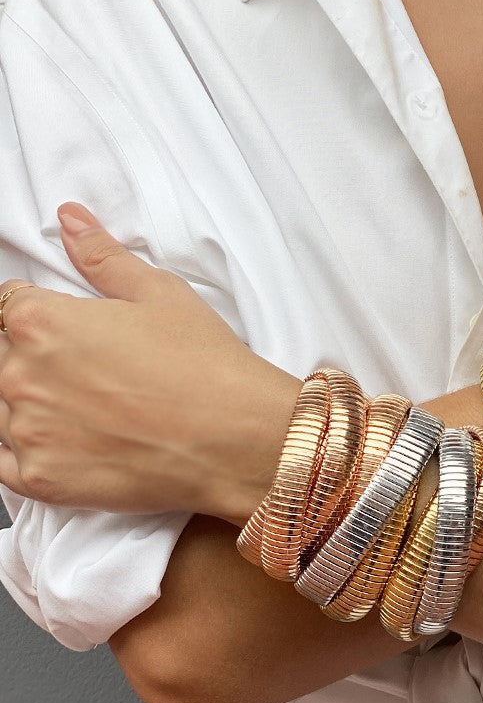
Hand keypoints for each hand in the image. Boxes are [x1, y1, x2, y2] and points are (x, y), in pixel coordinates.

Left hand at [0, 203, 300, 522]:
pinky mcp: (39, 479)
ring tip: (94, 412)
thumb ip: (103, 258)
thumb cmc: (207, 367)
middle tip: (98, 376)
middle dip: (40, 363)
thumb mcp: (162, 295)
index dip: (42, 317)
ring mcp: (26, 432)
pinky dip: (26, 453)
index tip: (74, 334)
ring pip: (1, 411)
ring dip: (33, 408)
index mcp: (39, 321)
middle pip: (1, 361)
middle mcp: (19, 375)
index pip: (6, 307)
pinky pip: (2, 463)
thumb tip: (71, 222)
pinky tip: (71, 444)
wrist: (238, 439)